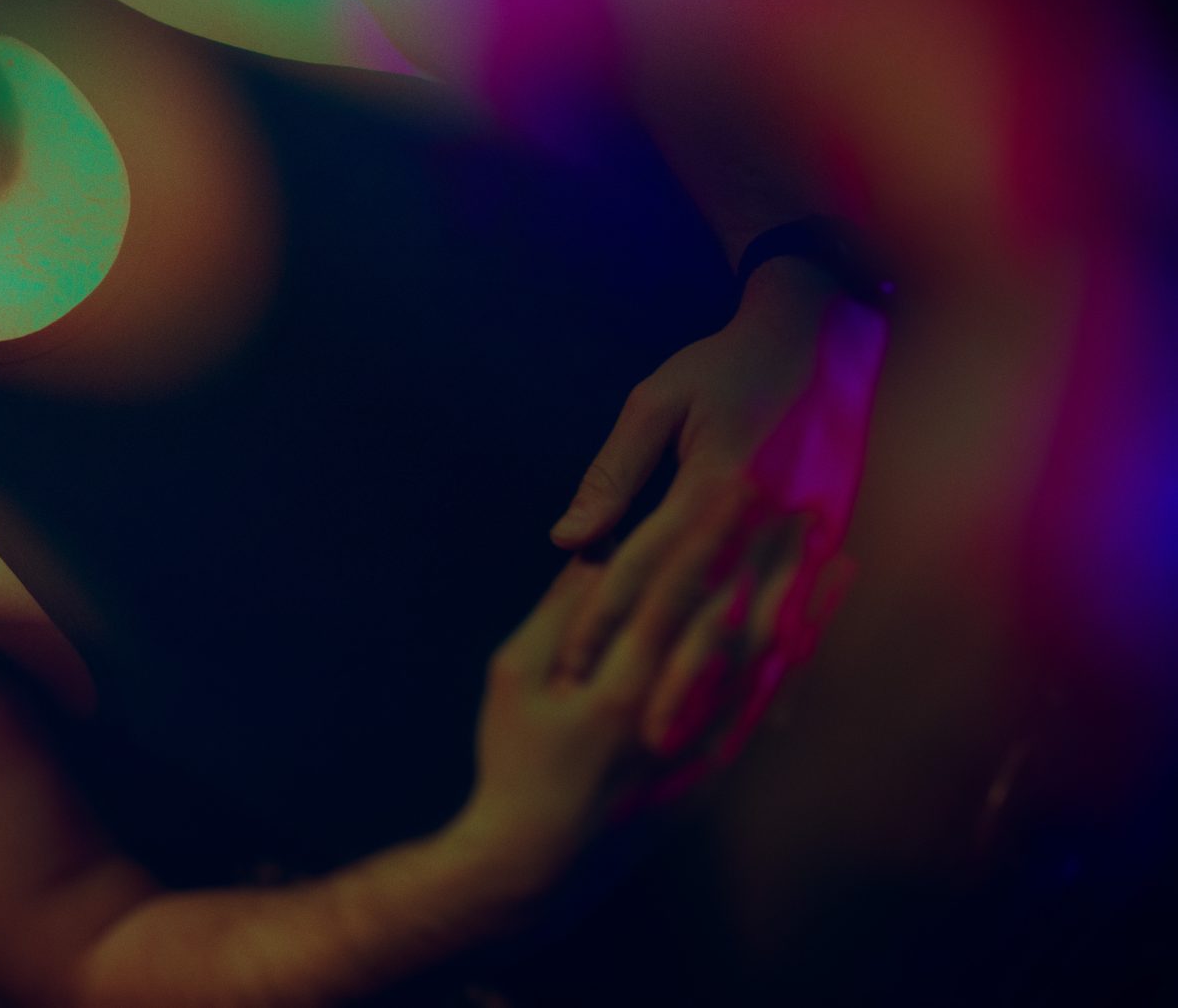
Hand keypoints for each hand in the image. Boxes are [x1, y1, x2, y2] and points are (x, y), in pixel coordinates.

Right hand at [451, 483, 835, 908]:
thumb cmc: (514, 762)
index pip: (675, 593)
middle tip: (809, 506)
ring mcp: (706, 749)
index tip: (731, 485)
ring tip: (837, 559)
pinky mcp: (720, 774)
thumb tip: (598, 554)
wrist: (540, 866)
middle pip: (741, 623)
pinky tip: (817, 635)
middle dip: (776, 560)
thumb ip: (560, 615)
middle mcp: (678, 716)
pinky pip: (771, 713)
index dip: (707, 537)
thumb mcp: (515, 678)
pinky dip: (798, 668)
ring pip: (770, 666)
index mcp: (622, 688)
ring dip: (805, 607)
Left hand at [546, 260, 885, 747]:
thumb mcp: (657, 403)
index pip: (648, 567)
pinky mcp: (832, 541)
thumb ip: (614, 474)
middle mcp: (766, 518)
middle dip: (666, 679)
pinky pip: (800, 618)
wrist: (824, 334)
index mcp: (717, 482)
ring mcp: (808, 535)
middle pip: (708, 614)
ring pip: (758, 629)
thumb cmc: (725, 365)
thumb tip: (570, 539)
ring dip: (722, 688)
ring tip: (684, 740)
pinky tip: (760, 710)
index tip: (572, 665)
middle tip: (626, 736)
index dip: (607, 619)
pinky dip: (779, 666)